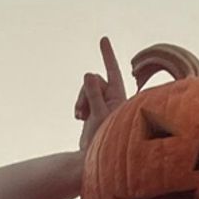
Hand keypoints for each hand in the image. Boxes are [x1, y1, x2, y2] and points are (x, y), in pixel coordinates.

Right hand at [75, 37, 127, 151]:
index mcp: (119, 98)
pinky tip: (78, 118)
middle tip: (82, 114)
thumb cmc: (102, 140)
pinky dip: (79, 106)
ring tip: (80, 117)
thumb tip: (89, 73)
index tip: (103, 39)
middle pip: (94, 81)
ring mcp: (103, 104)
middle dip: (85, 93)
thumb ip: (93, 94)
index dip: (107, 55)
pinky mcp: (94, 110)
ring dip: (81, 100)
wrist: (94, 159)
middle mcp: (113, 99)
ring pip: (87, 88)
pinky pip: (84, 98)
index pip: (113, 72)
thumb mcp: (98, 116)